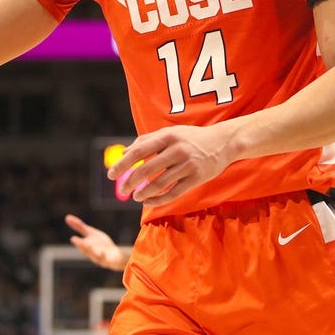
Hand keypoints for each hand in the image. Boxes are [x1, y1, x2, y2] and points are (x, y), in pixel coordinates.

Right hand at [65, 214, 127, 270]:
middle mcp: (92, 253)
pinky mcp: (108, 259)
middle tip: (78, 242)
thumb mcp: (91, 233)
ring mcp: (100, 257)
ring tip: (89, 244)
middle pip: (86, 250)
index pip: (81, 244)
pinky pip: (106, 258)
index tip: (73, 238)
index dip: (78, 242)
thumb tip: (67, 217)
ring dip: (92, 250)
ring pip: (95, 255)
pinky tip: (103, 252)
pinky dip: (104, 256)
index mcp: (87, 246)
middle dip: (83, 246)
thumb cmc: (101, 244)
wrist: (114, 255)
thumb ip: (79, 226)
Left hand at [106, 124, 232, 206]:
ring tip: (135, 197)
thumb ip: (147, 140)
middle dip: (131, 182)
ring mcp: (188, 165)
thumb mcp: (170, 133)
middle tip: (122, 190)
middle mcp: (177, 150)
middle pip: (147, 169)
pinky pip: (174, 192)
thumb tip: (123, 152)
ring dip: (144, 193)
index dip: (123, 164)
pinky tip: (149, 202)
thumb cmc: (191, 137)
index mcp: (168, 136)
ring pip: (160, 184)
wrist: (223, 143)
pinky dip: (159, 199)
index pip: (140, 151)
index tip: (112, 175)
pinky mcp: (196, 178)